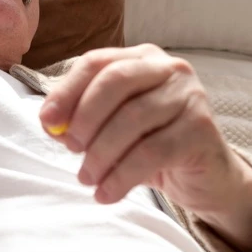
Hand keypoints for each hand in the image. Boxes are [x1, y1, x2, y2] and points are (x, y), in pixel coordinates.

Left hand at [39, 44, 251, 251]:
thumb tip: (49, 121)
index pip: (96, 62)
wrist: (204, 177)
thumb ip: (77, 120)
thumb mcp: (108, 128)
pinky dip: (121, 176)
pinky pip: (152, 152)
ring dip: (101, 154)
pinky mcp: (202, 129)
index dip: (67, 90)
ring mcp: (190, 96)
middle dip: (85, 117)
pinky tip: (105, 193)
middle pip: (115, 81)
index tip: (47, 120)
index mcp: (140, 58)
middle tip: (70, 148)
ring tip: (86, 178)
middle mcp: (169, 68)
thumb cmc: (148, 144)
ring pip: (132, 119)